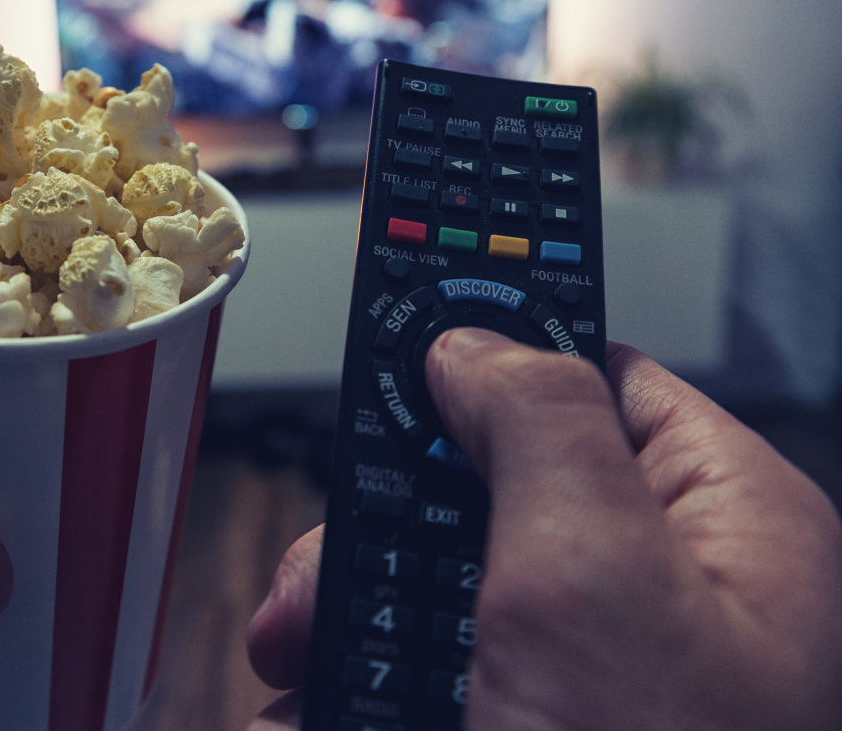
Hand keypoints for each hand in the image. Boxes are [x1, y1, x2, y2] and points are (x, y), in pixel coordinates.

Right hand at [246, 329, 841, 729]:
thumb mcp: (591, 577)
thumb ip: (537, 421)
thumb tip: (475, 341)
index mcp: (720, 527)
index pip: (598, 378)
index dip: (496, 350)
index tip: (402, 331)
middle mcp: (658, 597)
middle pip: (488, 490)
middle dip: (387, 527)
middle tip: (324, 585)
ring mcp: (586, 678)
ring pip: (437, 591)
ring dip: (353, 620)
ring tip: (302, 667)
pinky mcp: (525, 724)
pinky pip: (422, 674)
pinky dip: (357, 687)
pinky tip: (318, 706)